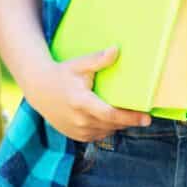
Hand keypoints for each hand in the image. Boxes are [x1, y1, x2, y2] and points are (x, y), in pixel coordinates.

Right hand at [19, 47, 150, 142]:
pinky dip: (106, 128)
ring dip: (117, 125)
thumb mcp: (79, 65)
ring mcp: (76, 130)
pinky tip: (108, 118)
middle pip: (112, 125)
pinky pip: (98, 135)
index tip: (147, 118)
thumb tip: (116, 50)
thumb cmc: (62, 74)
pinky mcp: (75, 136)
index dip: (130, 118)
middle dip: (128, 121)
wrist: (39, 89)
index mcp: (81, 102)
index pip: (110, 115)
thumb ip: (98, 60)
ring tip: (125, 114)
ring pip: (107, 132)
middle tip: (143, 116)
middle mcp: (79, 120)